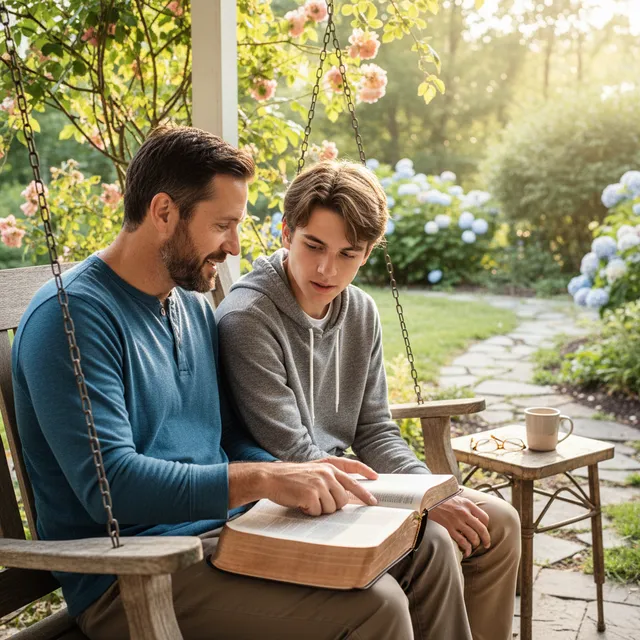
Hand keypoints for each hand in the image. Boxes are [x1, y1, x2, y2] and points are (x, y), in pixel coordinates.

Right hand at [228, 461, 377, 515]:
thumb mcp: (313, 471)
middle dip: (335, 505)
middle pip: (345, 497)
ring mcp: (320, 483)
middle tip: (320, 502)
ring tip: (308, 501)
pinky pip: (319, 512)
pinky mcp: (312, 494)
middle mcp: (327, 472)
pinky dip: (310, 512)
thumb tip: (348, 494)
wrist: (270, 478)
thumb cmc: (290, 478)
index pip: (353, 467)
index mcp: (328, 465)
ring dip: (321, 509)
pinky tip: (301, 504)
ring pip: (333, 507)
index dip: (366, 473)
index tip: (376, 479)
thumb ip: (330, 478)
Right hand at [429, 496, 490, 557]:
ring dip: (475, 544)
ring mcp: (457, 521)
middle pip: (482, 529)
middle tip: (486, 545)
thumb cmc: (442, 499)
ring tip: (474, 546)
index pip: (484, 517)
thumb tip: (476, 517)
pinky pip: (462, 542)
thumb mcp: (457, 498)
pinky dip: (467, 549)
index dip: (486, 526)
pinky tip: (466, 551)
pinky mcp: (449, 528)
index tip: (484, 529)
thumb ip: (467, 506)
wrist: (427, 499)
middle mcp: (464, 512)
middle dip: (486, 539)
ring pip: (473, 537)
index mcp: (467, 504)